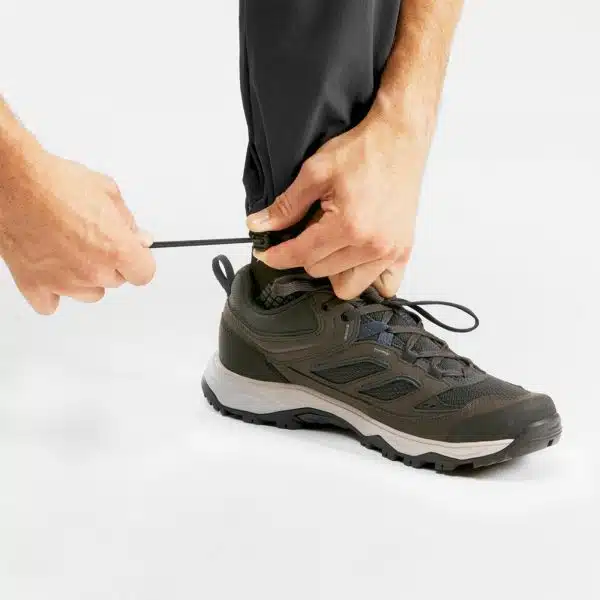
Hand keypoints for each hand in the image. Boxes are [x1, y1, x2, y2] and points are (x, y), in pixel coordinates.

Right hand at [0, 145, 155, 314]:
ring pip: (89, 294)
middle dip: (111, 263)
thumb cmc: (54, 182)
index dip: (138, 260)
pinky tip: (52, 272)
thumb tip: (138, 237)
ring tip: (72, 251)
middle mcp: (93, 270)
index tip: (131, 253)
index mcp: (116, 249)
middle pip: (116, 281)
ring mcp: (63, 282)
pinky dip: (52, 292)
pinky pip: (50, 304)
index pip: (143, 273)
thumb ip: (127, 221)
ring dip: (86, 278)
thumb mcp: (106, 191)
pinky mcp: (34, 285)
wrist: (14, 182)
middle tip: (93, 239)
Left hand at [246, 111, 427, 298]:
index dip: (277, 256)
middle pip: (320, 271)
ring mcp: (391, 251)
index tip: (266, 255)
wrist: (399, 138)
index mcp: (349, 226)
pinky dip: (366, 279)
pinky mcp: (404, 251)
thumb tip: (258, 225)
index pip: (302, 254)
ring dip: (333, 269)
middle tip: (311, 228)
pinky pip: (384, 286)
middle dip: (307, 253)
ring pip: (347, 286)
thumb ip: (286, 206)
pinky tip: (356, 259)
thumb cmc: (364, 150)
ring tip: (333, 243)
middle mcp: (372, 245)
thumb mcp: (315, 173)